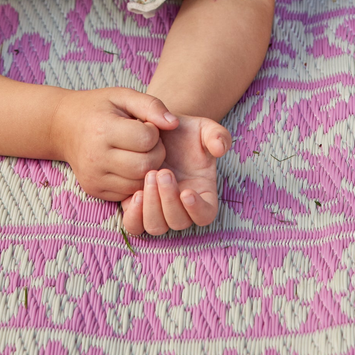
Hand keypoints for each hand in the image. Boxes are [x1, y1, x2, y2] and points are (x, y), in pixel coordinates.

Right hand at [49, 87, 176, 201]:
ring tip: (139, 153)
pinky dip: (134, 181)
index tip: (146, 125)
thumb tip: (174, 123)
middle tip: (148, 142)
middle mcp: (96, 157)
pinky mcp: (94, 191)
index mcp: (103, 129)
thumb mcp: (122, 95)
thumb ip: (151, 105)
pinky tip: (129, 164)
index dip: (154, 131)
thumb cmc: (98, 108)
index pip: (146, 139)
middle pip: (145, 166)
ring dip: (147, 169)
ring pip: (138, 184)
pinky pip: (126, 194)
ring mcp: (94, 177)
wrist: (63, 125)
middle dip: (156, 153)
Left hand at [121, 115, 230, 235]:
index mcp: (202, 193)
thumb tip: (220, 148)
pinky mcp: (138, 206)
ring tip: (149, 176)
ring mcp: (159, 208)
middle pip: (178, 222)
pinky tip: (135, 192)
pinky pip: (135, 224)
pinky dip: (134, 215)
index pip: (205, 215)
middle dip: (169, 200)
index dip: (197, 209)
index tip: (187, 192)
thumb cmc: (185, 132)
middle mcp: (180, 206)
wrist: (158, 128)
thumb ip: (217, 135)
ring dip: (152, 206)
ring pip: (156, 226)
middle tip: (163, 172)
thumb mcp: (204, 127)